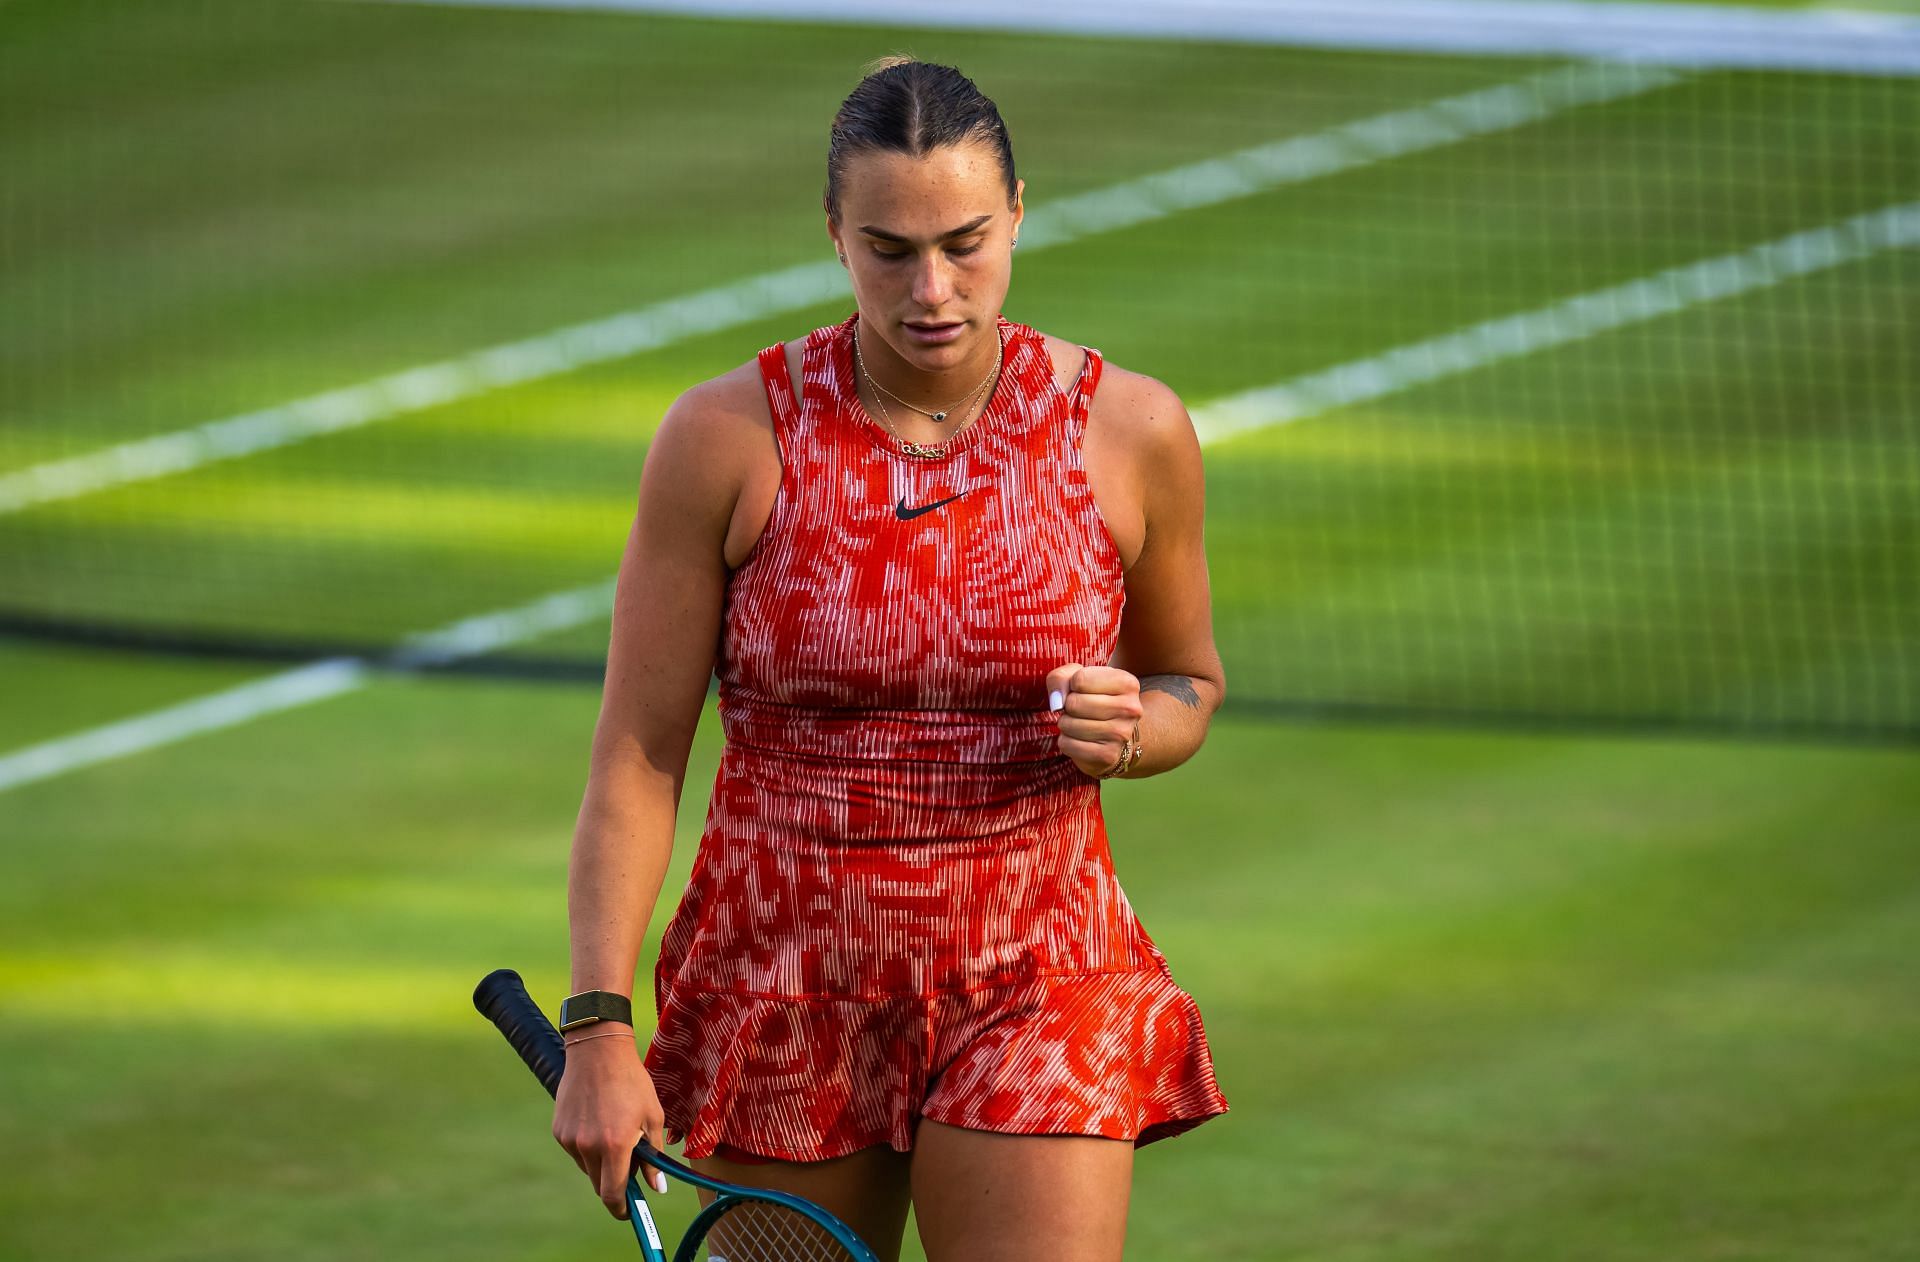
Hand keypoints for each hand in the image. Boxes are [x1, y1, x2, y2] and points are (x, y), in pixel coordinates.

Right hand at [553, 1026, 668, 1218]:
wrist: (597, 1051)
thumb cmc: (631, 1081)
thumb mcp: (651, 1116)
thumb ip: (653, 1155)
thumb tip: (657, 1187)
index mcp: (614, 1145)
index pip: (613, 1194)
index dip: (621, 1208)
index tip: (629, 1211)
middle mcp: (588, 1147)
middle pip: (599, 1185)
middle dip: (614, 1183)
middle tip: (631, 1166)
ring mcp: (570, 1140)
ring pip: (587, 1168)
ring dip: (601, 1163)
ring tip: (615, 1132)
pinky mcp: (559, 1131)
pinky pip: (577, 1151)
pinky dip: (589, 1147)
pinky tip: (599, 1122)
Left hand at [1046, 662, 1142, 777]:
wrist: (1115, 736)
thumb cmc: (1094, 700)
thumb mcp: (1079, 678)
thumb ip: (1061, 678)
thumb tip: (1057, 703)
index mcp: (1127, 683)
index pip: (1080, 679)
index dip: (1072, 685)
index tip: (1082, 691)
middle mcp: (1130, 708)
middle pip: (1074, 703)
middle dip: (1068, 706)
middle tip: (1079, 710)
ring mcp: (1121, 734)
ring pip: (1069, 724)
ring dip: (1066, 724)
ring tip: (1080, 723)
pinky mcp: (1108, 755)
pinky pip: (1068, 744)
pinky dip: (1066, 742)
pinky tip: (1080, 739)